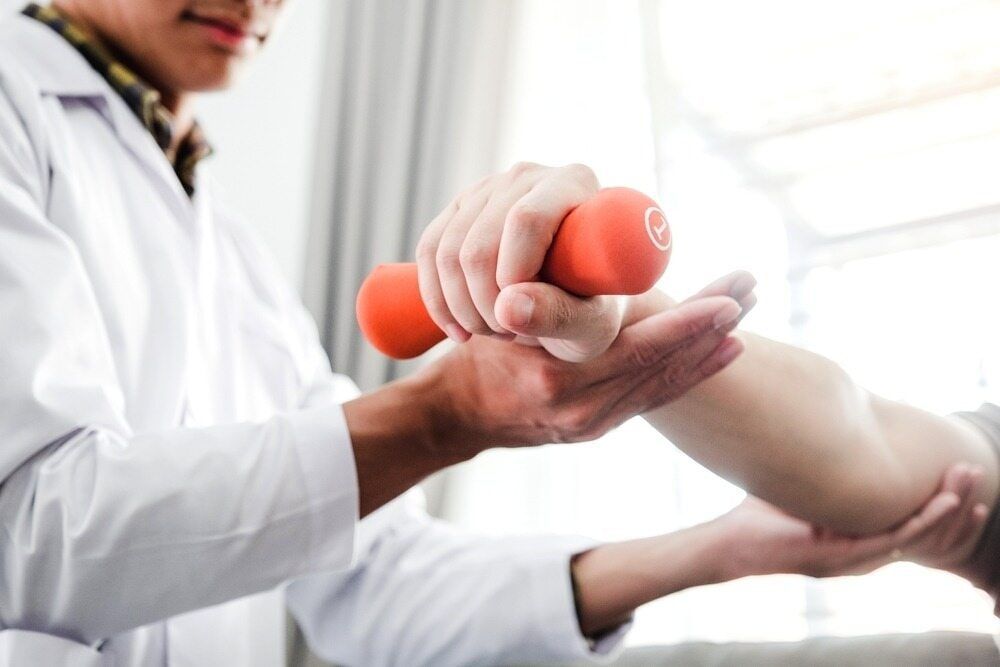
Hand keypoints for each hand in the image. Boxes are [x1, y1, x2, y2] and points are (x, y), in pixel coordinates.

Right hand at [416, 162, 625, 361]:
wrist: (573, 299)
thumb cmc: (592, 309)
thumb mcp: (590, 324)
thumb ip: (559, 315)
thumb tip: (509, 307)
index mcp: (575, 184)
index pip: (526, 220)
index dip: (513, 275)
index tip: (524, 319)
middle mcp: (529, 176)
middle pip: (480, 243)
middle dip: (485, 305)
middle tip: (511, 335)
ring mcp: (488, 188)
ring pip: (446, 252)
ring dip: (462, 308)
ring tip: (496, 330)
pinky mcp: (459, 208)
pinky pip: (428, 252)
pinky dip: (437, 300)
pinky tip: (461, 329)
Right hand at [416, 278, 753, 458]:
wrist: (456, 419)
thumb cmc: (474, 360)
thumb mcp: (494, 331)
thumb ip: (528, 315)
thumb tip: (543, 285)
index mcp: (557, 381)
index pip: (638, 352)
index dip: (686, 325)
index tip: (727, 298)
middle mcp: (583, 410)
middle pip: (663, 366)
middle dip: (711, 326)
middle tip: (749, 288)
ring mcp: (593, 425)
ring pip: (664, 384)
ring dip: (708, 348)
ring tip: (745, 313)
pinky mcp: (598, 429)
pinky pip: (652, 400)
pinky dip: (688, 375)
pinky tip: (721, 352)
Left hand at [715, 463, 986, 579]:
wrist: (731, 542)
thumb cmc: (761, 514)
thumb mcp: (802, 486)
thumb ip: (821, 465)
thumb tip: (830, 423)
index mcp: (860, 538)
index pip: (914, 522)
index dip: (941, 503)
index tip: (959, 474)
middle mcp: (865, 551)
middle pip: (925, 530)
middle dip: (955, 502)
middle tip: (974, 472)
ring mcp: (856, 557)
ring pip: (918, 535)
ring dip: (947, 510)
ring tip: (968, 484)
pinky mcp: (842, 558)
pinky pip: (892, 541)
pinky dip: (920, 523)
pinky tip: (941, 505)